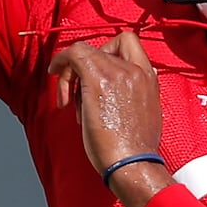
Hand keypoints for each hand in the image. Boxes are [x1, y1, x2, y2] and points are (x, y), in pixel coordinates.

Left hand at [50, 31, 170, 206]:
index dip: (106, 50)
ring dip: (70, 74)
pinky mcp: (97, 80)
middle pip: (100, 48)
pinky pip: (73, 55)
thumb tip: (131, 82)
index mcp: (148, 77)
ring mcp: (117, 73)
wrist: (132, 164)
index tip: (95, 71)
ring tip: (70, 104)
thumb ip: (139, 93)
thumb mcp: (146, 113)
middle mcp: (135, 70)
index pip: (127, 42)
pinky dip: (60, 64)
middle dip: (84, 68)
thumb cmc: (134, 149)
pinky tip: (58, 91)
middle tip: (75, 93)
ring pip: (83, 51)